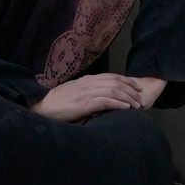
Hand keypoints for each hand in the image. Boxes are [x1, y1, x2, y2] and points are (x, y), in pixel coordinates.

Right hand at [33, 72, 163, 123]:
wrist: (43, 105)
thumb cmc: (58, 102)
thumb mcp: (75, 93)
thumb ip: (88, 93)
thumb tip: (100, 100)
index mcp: (87, 80)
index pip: (111, 77)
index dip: (126, 80)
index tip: (136, 86)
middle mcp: (89, 83)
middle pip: (116, 82)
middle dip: (131, 89)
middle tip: (141, 96)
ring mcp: (87, 93)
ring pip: (114, 91)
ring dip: (128, 98)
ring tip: (137, 105)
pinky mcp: (84, 104)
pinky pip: (105, 101)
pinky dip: (118, 104)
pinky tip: (126, 108)